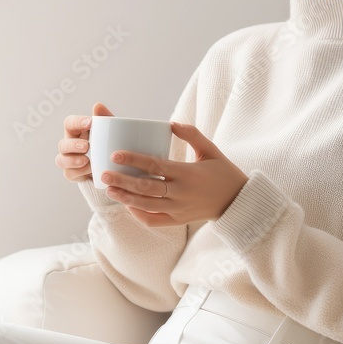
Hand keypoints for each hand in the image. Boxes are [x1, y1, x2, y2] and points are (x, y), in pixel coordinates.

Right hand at [55, 102, 113, 181]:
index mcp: (76, 132)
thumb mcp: (110, 131)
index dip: (76, 122)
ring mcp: (68, 161)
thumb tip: (98, 105)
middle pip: (62, 144)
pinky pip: (69, 173)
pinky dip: (79, 172)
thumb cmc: (108, 144)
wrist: (114, 166)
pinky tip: (90, 170)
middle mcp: (69, 146)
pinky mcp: (72, 174)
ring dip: (72, 160)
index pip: (69, 123)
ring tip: (86, 160)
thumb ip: (105, 118)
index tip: (89, 123)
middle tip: (87, 146)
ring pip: (61, 160)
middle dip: (73, 145)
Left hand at [99, 121, 248, 226]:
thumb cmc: (223, 172)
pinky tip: (127, 205)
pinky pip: (154, 220)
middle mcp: (181, 193)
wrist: (238, 202)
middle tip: (104, 174)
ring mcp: (178, 209)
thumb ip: (192, 134)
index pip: (155, 166)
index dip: (133, 160)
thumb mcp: (211, 150)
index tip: (115, 154)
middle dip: (122, 180)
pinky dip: (138, 215)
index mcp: (188, 173)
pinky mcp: (178, 220)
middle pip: (145, 188)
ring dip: (125, 198)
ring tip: (109, 189)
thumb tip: (170, 123)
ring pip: (146, 205)